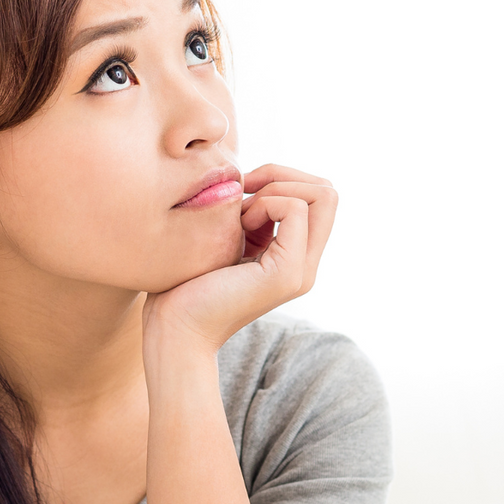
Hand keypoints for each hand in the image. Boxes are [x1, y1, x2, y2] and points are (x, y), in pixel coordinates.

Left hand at [142, 165, 337, 356]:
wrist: (174, 327)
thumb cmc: (186, 282)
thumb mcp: (227, 236)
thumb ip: (251, 214)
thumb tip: (258, 177)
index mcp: (293, 257)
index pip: (319, 196)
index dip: (283, 178)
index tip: (243, 190)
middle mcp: (305, 266)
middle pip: (328, 192)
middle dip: (284, 176)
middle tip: (245, 193)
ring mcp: (301, 271)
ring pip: (322, 195)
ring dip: (276, 189)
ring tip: (242, 215)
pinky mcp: (287, 273)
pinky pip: (295, 210)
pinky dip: (266, 203)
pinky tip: (239, 226)